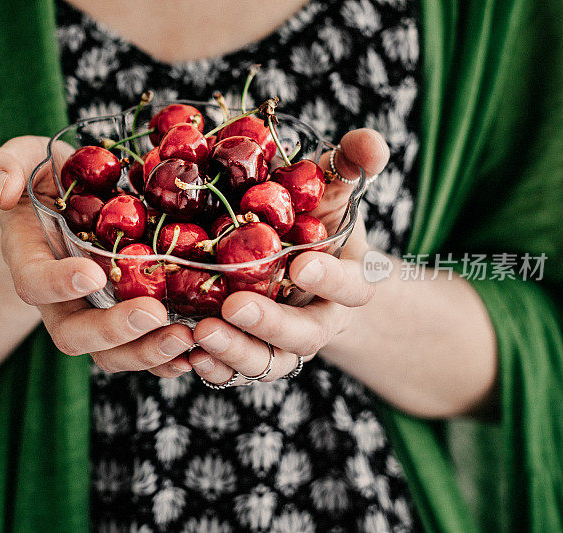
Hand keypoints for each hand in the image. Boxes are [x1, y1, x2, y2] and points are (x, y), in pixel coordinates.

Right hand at [0, 136, 193, 377]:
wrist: (72, 201)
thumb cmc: (45, 176)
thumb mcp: (19, 156)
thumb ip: (0, 166)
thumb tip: (5, 190)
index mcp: (29, 260)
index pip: (33, 283)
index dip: (58, 284)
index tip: (92, 273)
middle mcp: (60, 298)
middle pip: (75, 335)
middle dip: (113, 331)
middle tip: (153, 314)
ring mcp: (95, 312)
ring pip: (112, 354)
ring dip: (149, 353)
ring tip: (189, 337)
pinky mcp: (127, 316)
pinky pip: (144, 350)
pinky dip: (171, 359)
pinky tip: (202, 350)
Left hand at [189, 129, 388, 385]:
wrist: (299, 260)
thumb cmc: (316, 218)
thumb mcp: (333, 187)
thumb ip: (353, 163)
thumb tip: (372, 144)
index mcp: (347, 280)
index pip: (351, 287)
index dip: (331, 278)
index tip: (302, 262)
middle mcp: (319, 318)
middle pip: (305, 335)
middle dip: (273, 323)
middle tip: (235, 306)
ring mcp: (285, 342)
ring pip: (270, 361)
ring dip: (237, 351)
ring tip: (201, 334)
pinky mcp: (252, 352)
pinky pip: (238, 371)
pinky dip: (217, 367)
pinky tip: (190, 355)